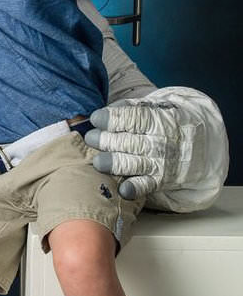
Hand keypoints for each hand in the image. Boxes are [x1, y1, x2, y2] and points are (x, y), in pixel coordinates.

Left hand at [84, 88, 227, 210]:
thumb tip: (104, 113)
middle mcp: (161, 142)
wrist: (203, 142)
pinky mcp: (160, 180)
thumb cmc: (168, 121)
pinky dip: (133, 188)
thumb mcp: (157, 107)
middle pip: (128, 142)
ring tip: (98, 162)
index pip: (133, 119)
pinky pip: (145, 185)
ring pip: (133, 164)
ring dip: (113, 164)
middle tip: (91, 139)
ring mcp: (161, 163)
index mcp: (160, 120)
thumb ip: (131, 108)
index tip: (96, 119)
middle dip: (105, 141)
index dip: (112, 119)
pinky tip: (122, 189)